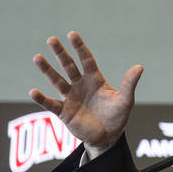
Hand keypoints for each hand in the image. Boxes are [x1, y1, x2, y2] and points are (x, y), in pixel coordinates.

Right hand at [29, 31, 142, 157]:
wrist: (108, 137)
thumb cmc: (117, 116)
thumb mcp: (125, 100)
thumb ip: (129, 84)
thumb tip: (139, 67)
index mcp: (94, 80)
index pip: (86, 60)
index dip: (80, 48)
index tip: (72, 34)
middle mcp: (80, 85)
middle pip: (69, 66)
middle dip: (60, 54)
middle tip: (52, 39)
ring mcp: (70, 98)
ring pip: (57, 81)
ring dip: (47, 70)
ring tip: (37, 57)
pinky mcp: (64, 112)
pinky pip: (51, 104)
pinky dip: (42, 99)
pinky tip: (33, 91)